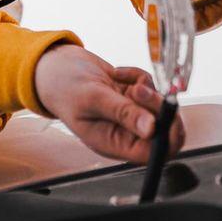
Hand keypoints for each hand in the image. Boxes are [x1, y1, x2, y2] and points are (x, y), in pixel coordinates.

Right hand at [33, 44, 184, 163]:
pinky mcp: (131, 96)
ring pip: (158, 106)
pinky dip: (139, 76)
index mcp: (114, 144)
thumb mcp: (92, 99)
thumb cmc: (65, 88)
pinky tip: (117, 73)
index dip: (167, 137)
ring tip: (119, 77)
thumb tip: (152, 129)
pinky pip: (150, 87)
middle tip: (139, 90)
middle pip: (163, 130)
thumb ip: (123, 113)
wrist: (54, 67)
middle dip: (158, 107)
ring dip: (146, 88)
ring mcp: (130, 113)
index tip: (166, 114)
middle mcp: (125, 132)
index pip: (153, 153)